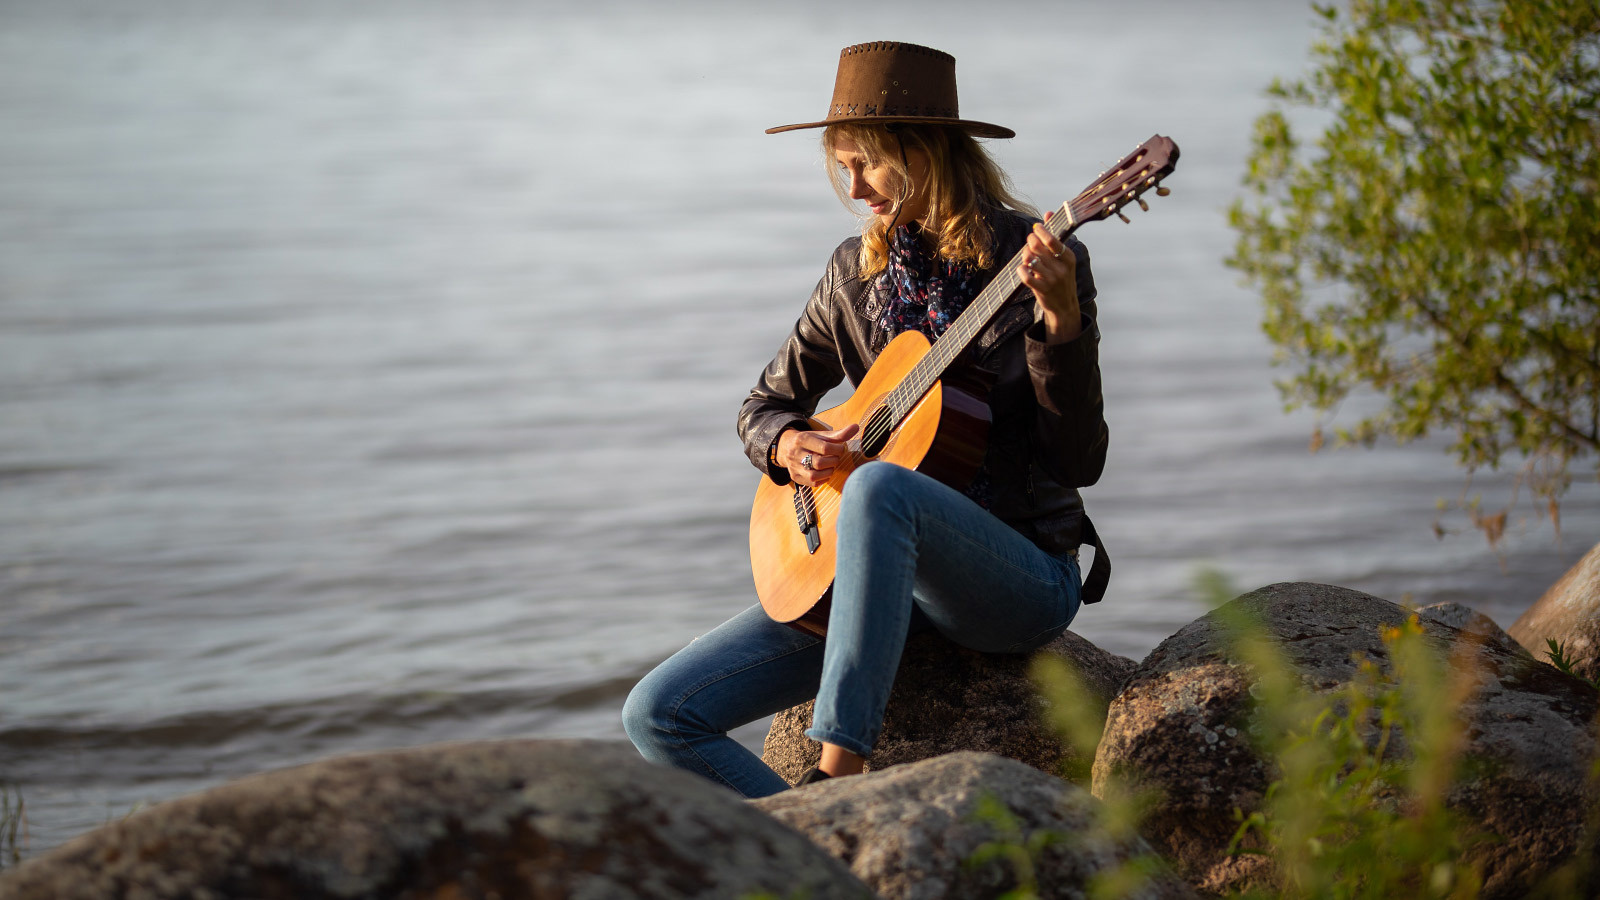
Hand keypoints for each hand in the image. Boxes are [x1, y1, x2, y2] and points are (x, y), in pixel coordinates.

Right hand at [777, 423, 860, 486]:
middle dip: (833, 461)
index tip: (840, 449)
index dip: (837, 450)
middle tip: (836, 458)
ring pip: (814, 476)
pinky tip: (824, 472)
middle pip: (819, 463)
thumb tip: (856, 427)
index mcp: (802, 439)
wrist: (785, 447)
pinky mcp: (795, 477)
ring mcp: (794, 467)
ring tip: (830, 466)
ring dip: (828, 472)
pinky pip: (812, 483)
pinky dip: (823, 479)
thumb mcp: (821, 435)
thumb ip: (839, 434)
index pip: (824, 448)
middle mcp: (795, 454)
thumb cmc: (808, 440)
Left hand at [1017, 220, 1081, 343]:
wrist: (1064, 305)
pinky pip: (1026, 275)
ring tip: (1026, 257)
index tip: (1035, 228)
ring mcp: (1052, 279)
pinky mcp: (1042, 290)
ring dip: (1024, 256)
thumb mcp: (1063, 257)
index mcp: (1069, 257)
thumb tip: (1048, 212)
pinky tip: (1023, 269)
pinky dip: (1021, 270)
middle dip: (1029, 242)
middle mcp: (1062, 268)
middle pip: (1037, 247)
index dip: (1040, 231)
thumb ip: (1055, 234)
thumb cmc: (1062, 277)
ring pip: (1030, 259)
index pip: (1052, 239)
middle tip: (1029, 243)